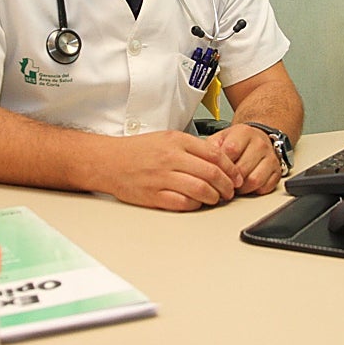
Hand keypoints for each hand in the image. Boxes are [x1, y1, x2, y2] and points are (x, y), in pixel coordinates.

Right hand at [101, 130, 244, 211]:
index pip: (215, 154)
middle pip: (212, 173)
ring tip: (216, 199)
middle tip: (230, 191)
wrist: (107, 161)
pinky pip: (183, 203)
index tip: (236, 176)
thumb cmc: (136, 151)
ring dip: (214, 197)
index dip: (231, 168)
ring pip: (201, 190)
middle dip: (227, 186)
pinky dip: (195, 206)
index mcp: (176, 141)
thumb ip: (190, 147)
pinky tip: (196, 204)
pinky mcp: (153, 195)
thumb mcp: (166, 138)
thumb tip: (217, 160)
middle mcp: (171, 158)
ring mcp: (162, 178)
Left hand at [208, 124, 282, 195]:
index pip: (231, 151)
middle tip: (223, 182)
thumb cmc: (238, 141)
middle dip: (229, 180)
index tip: (215, 171)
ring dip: (242, 188)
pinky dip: (254, 191)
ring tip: (235, 185)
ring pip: (254, 180)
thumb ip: (210, 147)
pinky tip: (247, 186)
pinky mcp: (277, 172)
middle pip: (242, 169)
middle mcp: (260, 144)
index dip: (221, 165)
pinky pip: (265, 188)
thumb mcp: (221, 137)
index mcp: (244, 133)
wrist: (258, 138)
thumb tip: (202, 161)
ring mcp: (271, 158)